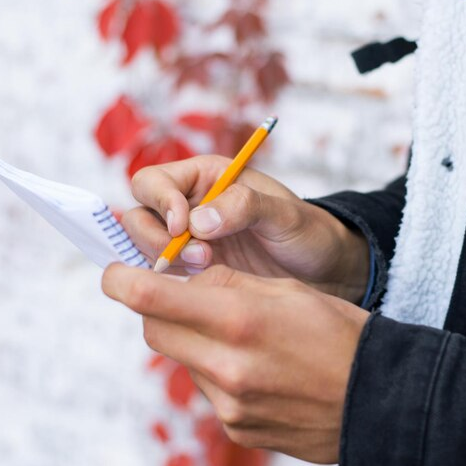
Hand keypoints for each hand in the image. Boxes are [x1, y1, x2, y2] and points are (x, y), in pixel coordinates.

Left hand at [102, 263, 369, 463]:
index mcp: (239, 320)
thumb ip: (230, 286)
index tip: (117, 274)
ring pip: (185, 361)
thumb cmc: (343, 335)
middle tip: (187, 298)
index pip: (148, 297)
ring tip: (248, 339)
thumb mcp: (290, 292)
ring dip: (199, 343)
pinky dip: (223, 374)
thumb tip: (186, 280)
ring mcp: (230, 404)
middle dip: (161, 309)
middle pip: (154, 331)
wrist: (381, 400)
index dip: (121, 280)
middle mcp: (226, 367)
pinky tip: (263, 371)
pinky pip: (211, 392)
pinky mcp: (238, 428)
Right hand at [123, 156, 369, 302]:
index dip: (160, 202)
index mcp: (207, 177)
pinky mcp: (194, 273)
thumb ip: (245, 207)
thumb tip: (198, 220)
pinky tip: (200, 288)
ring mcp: (189, 241)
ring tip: (207, 269)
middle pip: (138, 215)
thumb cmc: (310, 233)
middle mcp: (190, 206)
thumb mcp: (286, 215)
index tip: (182, 226)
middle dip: (157, 237)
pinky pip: (163, 276)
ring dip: (165, 260)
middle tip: (200, 257)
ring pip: (145, 247)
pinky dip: (171, 283)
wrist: (326, 271)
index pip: (154, 181)